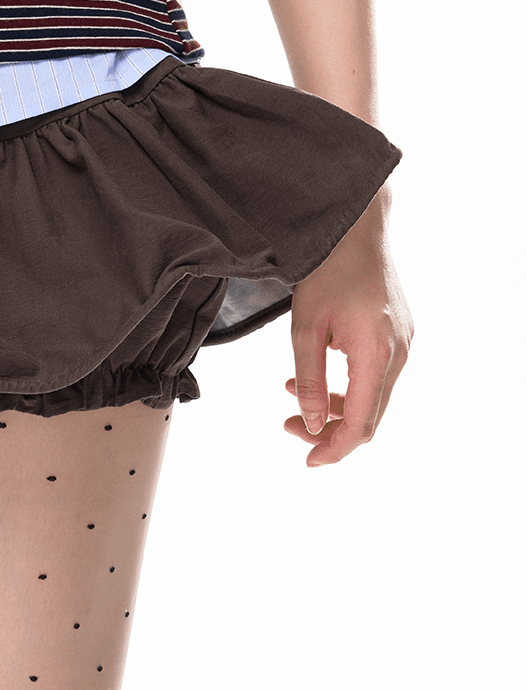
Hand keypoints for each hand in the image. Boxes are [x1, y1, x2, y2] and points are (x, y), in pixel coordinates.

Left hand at [284, 185, 412, 466]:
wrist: (355, 229)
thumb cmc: (327, 271)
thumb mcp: (305, 329)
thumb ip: (308, 380)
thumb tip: (309, 423)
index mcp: (376, 354)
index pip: (361, 422)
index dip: (334, 448)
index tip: (309, 460)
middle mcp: (398, 353)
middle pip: (368, 417)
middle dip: (328, 430)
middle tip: (288, 425)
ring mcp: (402, 344)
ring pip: (371, 399)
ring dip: (332, 408)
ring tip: (290, 397)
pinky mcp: (397, 336)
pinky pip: (374, 377)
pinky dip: (344, 387)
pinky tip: (310, 377)